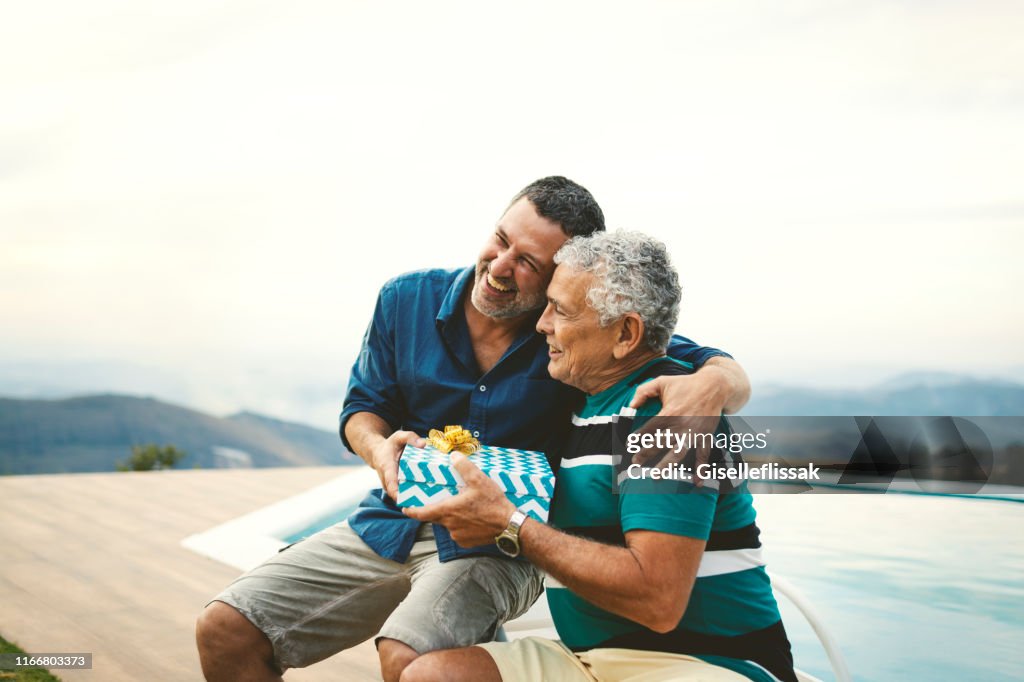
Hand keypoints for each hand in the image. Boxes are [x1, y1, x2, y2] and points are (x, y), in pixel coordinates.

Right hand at [371, 430, 424, 499]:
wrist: (378, 453)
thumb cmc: (390, 445)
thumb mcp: (399, 436)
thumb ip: (410, 437)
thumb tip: (423, 444)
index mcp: (387, 468)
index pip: (391, 483)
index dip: (397, 493)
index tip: (407, 499)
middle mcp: (387, 480)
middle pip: (398, 494)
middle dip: (411, 498)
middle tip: (427, 500)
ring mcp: (391, 486)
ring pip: (401, 496)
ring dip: (413, 499)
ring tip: (430, 499)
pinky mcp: (396, 489)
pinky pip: (404, 494)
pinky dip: (414, 496)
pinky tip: (428, 496)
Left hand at [403, 453, 516, 546]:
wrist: (509, 526)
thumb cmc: (493, 503)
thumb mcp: (479, 480)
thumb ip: (464, 466)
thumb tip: (453, 455)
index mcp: (448, 510)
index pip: (422, 513)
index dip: (412, 511)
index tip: (405, 508)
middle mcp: (450, 525)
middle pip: (435, 517)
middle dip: (436, 509)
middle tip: (443, 500)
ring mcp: (458, 536)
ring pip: (448, 525)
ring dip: (452, 517)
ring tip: (464, 508)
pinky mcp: (466, 543)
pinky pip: (458, 533)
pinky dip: (462, 526)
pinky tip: (473, 518)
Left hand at [629, 369, 729, 484]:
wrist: (715, 386)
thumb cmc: (685, 384)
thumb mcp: (662, 381)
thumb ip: (644, 391)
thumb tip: (630, 405)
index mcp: (669, 412)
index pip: (649, 428)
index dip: (638, 437)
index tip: (629, 445)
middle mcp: (680, 424)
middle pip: (660, 443)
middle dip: (646, 454)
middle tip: (635, 463)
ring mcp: (694, 432)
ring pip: (678, 453)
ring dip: (667, 466)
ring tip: (656, 477)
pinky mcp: (705, 436)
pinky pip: (703, 455)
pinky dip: (701, 469)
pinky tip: (696, 482)